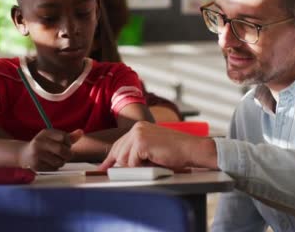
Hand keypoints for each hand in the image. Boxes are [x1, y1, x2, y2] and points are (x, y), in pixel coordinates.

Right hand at [19, 129, 83, 170]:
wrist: (24, 154)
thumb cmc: (44, 145)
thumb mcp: (54, 138)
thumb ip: (68, 137)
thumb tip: (81, 132)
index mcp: (45, 133)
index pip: (64, 137)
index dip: (68, 143)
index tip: (67, 145)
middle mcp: (39, 142)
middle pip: (62, 150)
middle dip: (68, 154)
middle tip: (66, 155)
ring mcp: (37, 154)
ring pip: (59, 161)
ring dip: (61, 162)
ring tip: (56, 159)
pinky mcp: (36, 165)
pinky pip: (53, 169)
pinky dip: (55, 167)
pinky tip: (49, 163)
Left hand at [98, 121, 217, 170]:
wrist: (191, 149)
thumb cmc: (176, 151)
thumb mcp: (152, 148)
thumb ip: (137, 151)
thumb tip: (121, 162)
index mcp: (139, 127)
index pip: (119, 143)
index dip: (110, 158)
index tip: (103, 167)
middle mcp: (136, 128)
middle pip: (118, 152)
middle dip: (124, 165)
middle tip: (138, 168)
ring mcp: (138, 134)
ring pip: (124, 159)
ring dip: (137, 166)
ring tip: (153, 162)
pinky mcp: (140, 143)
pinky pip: (132, 163)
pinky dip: (142, 167)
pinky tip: (154, 160)